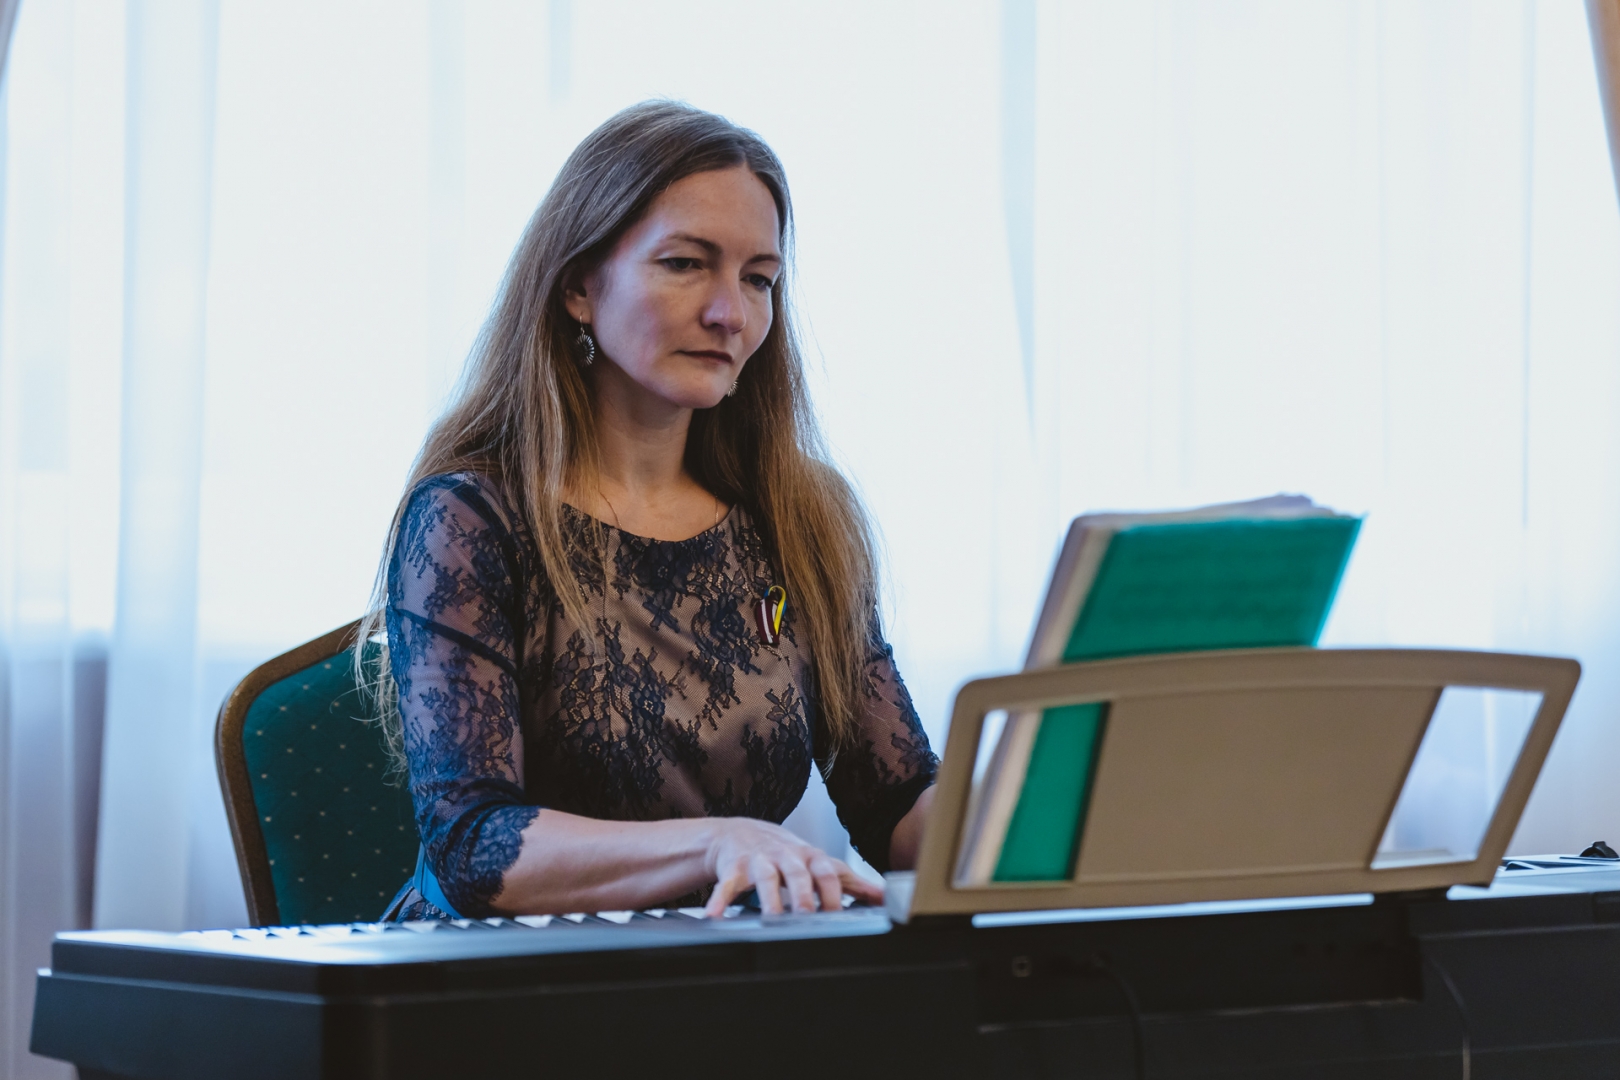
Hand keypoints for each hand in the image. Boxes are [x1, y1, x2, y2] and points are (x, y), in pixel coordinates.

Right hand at [704, 817, 884, 916]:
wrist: (742, 833)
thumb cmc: (786, 854)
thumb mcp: (819, 864)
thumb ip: (851, 881)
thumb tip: (883, 898)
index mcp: (810, 857)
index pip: (827, 872)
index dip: (834, 892)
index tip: (839, 915)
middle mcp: (785, 856)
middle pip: (797, 874)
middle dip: (803, 895)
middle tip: (807, 916)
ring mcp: (758, 860)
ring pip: (764, 878)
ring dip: (768, 898)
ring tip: (771, 919)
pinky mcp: (733, 867)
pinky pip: (726, 884)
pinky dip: (720, 899)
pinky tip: (715, 916)